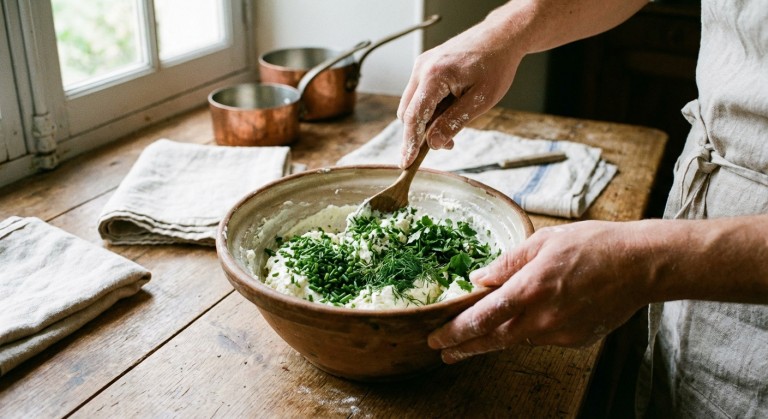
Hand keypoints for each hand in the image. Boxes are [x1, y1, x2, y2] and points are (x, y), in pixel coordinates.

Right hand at [397, 17, 523, 167]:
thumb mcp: (481, 101)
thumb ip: (454, 122)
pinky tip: (452, 108)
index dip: (410, 143)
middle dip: (422, 133)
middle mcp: (422, 68)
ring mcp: (421, 65)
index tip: (406, 163)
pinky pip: (419, 94)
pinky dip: (431, 108)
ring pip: (412, 105)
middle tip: (449, 143)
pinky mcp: (425, 66)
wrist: (501, 37)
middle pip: (408, 113)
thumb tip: (433, 144)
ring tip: (456, 121)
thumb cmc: (495, 65)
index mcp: (434, 76)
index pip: (414, 117)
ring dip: (428, 121)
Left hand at [428, 221, 650, 362]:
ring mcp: (560, 333)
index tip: (436, 339)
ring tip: (473, 341)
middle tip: (443, 353)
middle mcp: (542, 317)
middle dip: (464, 348)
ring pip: (517, 340)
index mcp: (530, 288)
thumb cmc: (593, 245)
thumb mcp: (543, 241)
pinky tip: (529, 319)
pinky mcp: (575, 340)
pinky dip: (529, 330)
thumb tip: (479, 278)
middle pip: (493, 339)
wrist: (641, 265)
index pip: (482, 318)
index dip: (455, 332)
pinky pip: (543, 337)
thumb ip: (507, 263)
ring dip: (493, 340)